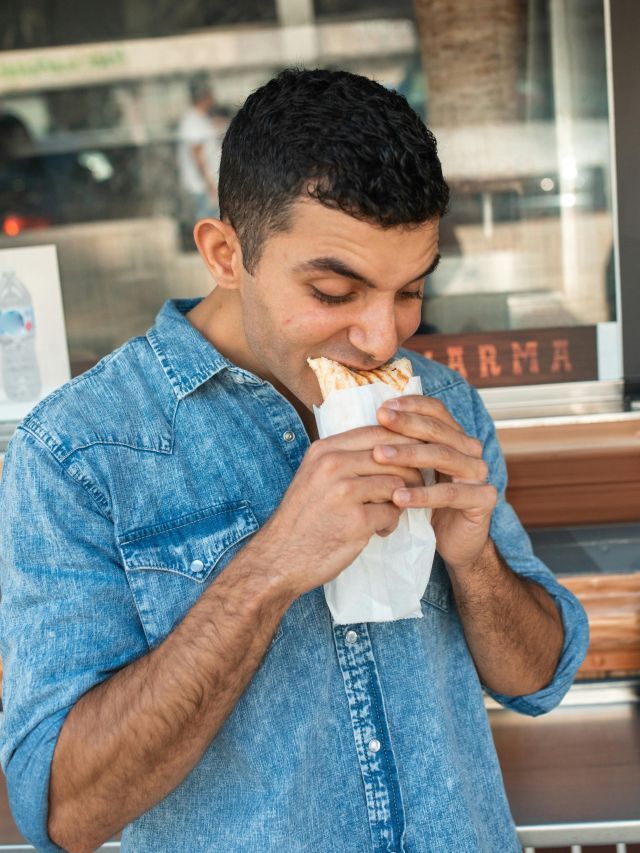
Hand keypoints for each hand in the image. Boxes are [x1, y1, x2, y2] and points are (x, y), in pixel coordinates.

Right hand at [256, 426, 423, 598]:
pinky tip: (377, 531)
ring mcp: (344, 491)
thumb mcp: (316, 476)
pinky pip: (393, 513)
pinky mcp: (356, 519)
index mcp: (324, 450)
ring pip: (397, 484)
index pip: (378, 432)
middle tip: (405, 492)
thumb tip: (392, 446)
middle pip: (393, 457)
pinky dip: (390, 524)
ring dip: (398, 502)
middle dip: (408, 475)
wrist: (279, 558)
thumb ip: (346, 458)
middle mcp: (333, 464)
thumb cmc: (303, 518)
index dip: (404, 441)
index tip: (415, 455)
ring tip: (384, 515)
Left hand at [374, 396, 496, 572]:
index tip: (382, 407)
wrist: (455, 543)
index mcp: (455, 437)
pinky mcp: (483, 499)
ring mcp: (479, 473)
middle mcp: (470, 450)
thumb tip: (369, 421)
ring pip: (443, 457)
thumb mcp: (413, 471)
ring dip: (409, 454)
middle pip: (438, 430)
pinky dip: (423, 494)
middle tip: (380, 419)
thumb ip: (401, 447)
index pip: (436, 411)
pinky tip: (398, 496)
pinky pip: (449, 493)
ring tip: (379, 455)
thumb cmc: (427, 503)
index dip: (411, 405)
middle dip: (406, 423)